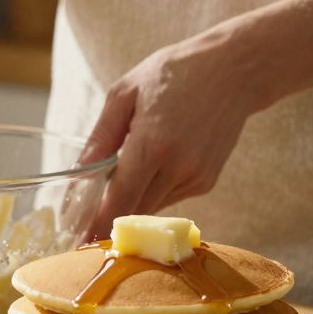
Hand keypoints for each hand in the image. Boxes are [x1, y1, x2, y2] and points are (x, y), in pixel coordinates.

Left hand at [77, 25, 264, 238]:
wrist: (234, 70)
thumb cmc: (175, 73)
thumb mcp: (125, 93)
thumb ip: (101, 137)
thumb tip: (78, 172)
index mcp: (152, 144)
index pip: (120, 199)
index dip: (98, 224)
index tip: (79, 243)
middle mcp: (177, 167)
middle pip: (134, 209)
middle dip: (110, 217)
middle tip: (84, 223)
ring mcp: (195, 177)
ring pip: (151, 206)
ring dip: (133, 200)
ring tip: (123, 174)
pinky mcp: (206, 181)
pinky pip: (169, 196)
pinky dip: (154, 189)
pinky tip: (156, 162)